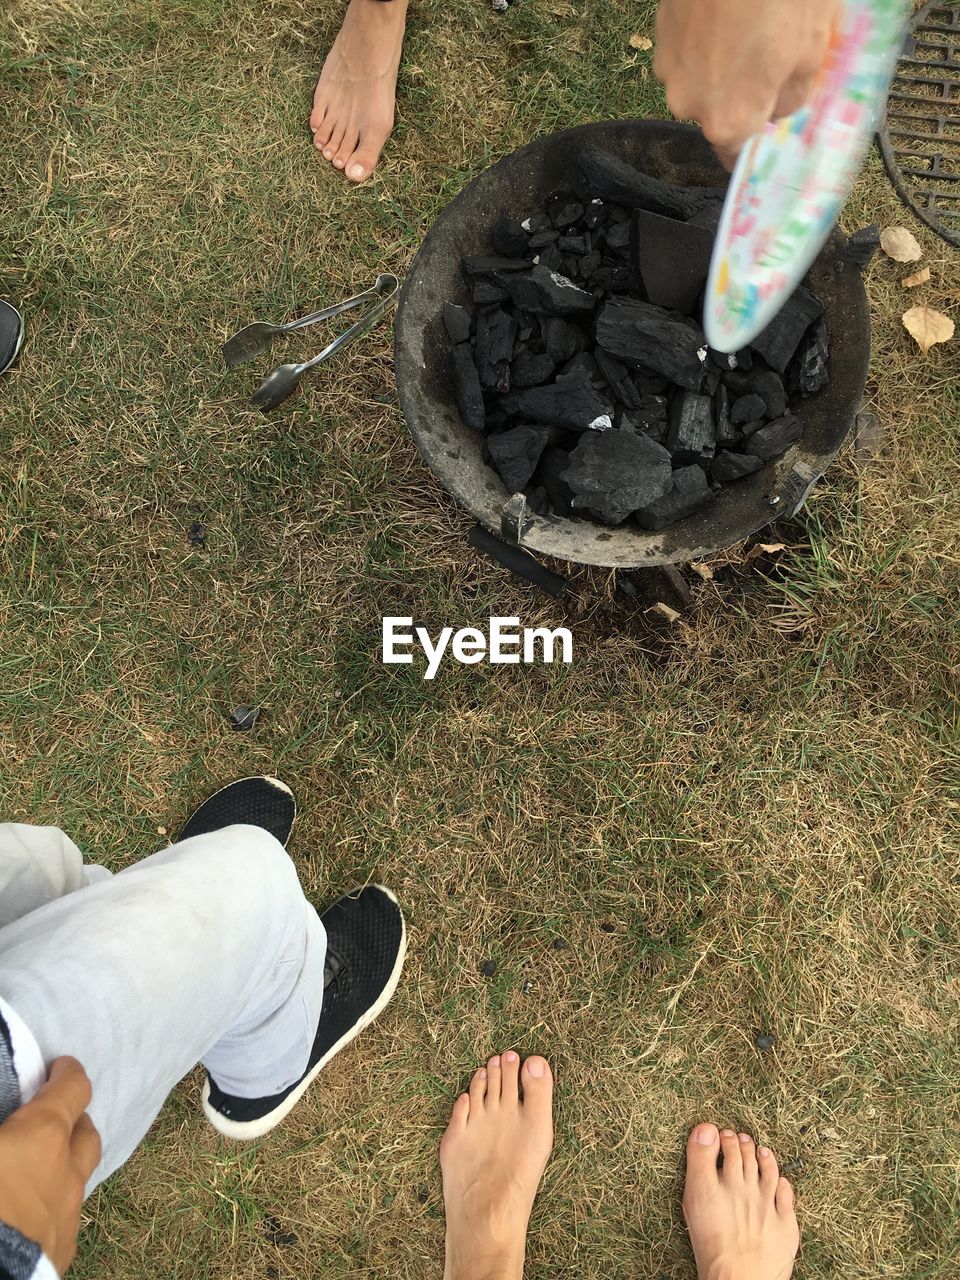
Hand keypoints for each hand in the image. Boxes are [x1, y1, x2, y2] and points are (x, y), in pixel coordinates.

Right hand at [0, 1057, 100, 1275]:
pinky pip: (65, 1219)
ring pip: (78, 1178)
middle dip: (72, 1122)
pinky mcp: (63, 1251)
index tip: (58, 1067)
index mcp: (42, 1136)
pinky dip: (53, 1207)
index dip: (67, 1073)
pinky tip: (31, 1216)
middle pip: (86, 1133)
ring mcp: (69, 1214)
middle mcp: (67, 1170)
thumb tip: (6, 1126)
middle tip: (49, 1122)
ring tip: (35, 1172)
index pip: (73, 1087)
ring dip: (63, 1167)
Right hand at [654, 0, 839, 167]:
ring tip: (749, 27)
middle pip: (718, 114)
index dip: (755, 141)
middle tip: (772, 57)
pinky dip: (706, 40)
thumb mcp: (813, 52)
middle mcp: (690, 105)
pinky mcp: (660, 33)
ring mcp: (670, 68)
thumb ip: (795, 97)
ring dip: (723, 65)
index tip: (768, 127)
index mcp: (728, 120)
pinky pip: (688, 51)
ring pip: (701, 81)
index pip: (735, 156)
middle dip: (743, 94)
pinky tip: (728, 13)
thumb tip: (782, 109)